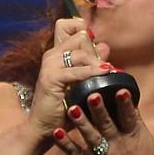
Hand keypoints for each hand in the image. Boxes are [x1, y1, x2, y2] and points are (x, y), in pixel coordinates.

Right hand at [28, 18, 110, 140]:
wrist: (45, 128)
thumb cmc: (63, 107)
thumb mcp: (80, 82)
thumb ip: (90, 63)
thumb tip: (104, 46)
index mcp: (57, 53)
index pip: (69, 25)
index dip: (85, 32)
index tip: (96, 47)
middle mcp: (52, 55)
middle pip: (79, 36)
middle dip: (94, 49)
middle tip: (104, 66)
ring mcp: (50, 65)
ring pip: (80, 52)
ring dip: (96, 62)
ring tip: (108, 71)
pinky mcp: (51, 78)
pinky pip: (77, 71)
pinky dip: (92, 72)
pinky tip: (106, 72)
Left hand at [52, 90, 153, 154]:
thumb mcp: (145, 142)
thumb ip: (136, 122)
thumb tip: (131, 101)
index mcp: (131, 138)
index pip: (128, 117)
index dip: (124, 104)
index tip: (120, 89)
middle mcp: (116, 146)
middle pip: (107, 125)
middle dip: (99, 109)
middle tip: (92, 93)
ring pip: (90, 138)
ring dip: (81, 123)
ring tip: (72, 108)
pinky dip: (66, 144)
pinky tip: (57, 133)